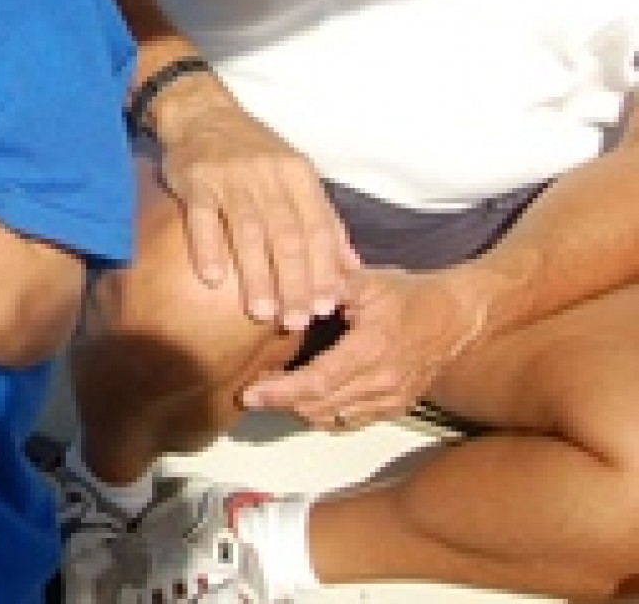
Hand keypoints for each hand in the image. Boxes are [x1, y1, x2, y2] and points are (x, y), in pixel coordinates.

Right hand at [153, 86, 358, 330]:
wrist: (204, 112)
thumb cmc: (256, 151)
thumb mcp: (298, 176)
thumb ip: (325, 220)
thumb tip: (352, 268)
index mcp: (299, 176)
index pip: (318, 229)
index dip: (324, 270)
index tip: (326, 307)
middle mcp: (269, 176)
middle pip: (286, 236)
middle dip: (294, 282)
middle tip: (296, 321)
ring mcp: (231, 178)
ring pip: (249, 231)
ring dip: (256, 275)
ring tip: (262, 312)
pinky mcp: (196, 180)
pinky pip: (202, 217)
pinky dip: (208, 248)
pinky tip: (212, 279)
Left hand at [240, 267, 487, 428]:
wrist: (456, 318)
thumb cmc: (406, 295)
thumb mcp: (366, 280)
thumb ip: (326, 286)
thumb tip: (283, 289)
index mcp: (372, 349)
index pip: (319, 381)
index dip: (281, 391)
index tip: (249, 394)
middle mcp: (382, 382)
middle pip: (320, 406)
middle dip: (280, 403)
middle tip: (246, 393)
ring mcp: (390, 400)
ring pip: (332, 419)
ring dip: (298, 411)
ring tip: (269, 395)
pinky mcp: (394, 408)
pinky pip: (349, 421)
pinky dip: (322, 415)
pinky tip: (301, 401)